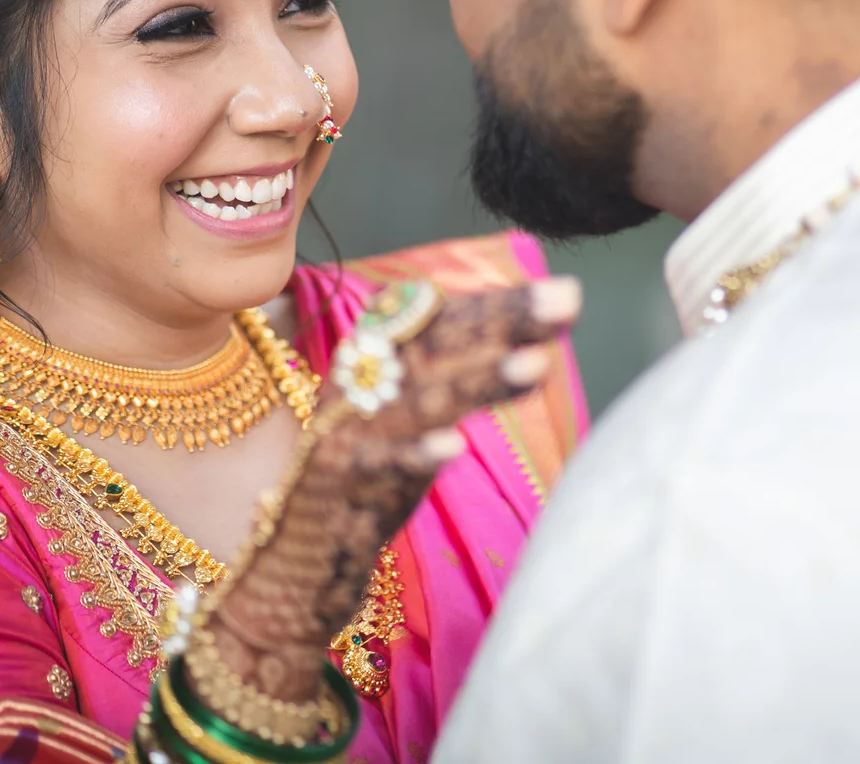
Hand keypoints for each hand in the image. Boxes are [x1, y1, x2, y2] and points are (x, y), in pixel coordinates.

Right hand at [203, 276, 581, 700]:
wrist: (291, 567)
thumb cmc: (366, 485)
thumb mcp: (413, 423)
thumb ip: (453, 379)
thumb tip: (528, 340)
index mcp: (372, 359)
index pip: (442, 317)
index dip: (499, 304)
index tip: (565, 294)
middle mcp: (356, 382)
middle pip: (436, 341)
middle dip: (504, 320)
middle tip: (568, 302)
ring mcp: (343, 431)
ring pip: (420, 397)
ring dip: (479, 378)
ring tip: (537, 365)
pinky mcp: (333, 483)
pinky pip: (378, 464)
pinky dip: (415, 453)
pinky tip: (455, 446)